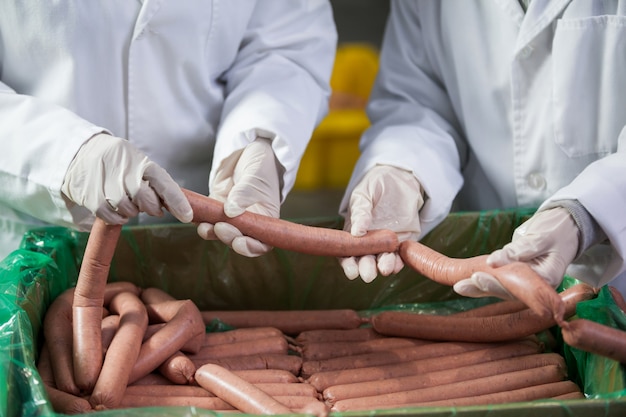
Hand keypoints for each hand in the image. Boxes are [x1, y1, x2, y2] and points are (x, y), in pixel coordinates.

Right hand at [61, 133, 192, 225]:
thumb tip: (175, 206)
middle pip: (143, 196)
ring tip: (128, 202)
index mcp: (140, 160)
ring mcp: (104, 180)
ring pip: (126, 207)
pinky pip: (109, 214)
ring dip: (131, 211)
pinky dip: (117, 218)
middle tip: (148, 206)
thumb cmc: (117, 162)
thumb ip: (154, 182)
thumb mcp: (137, 163)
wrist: (79, 152)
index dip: (177, 201)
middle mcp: (123, 168)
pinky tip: (117, 211)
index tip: (187, 216)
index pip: (163, 181)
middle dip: (149, 207)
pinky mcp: (89, 193)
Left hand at [197, 137, 280, 256]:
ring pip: (221, 233)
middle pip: (239, 239)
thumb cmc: (261, 166)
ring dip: (212, 233)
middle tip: (219, 228)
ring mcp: (231, 216)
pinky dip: (200, 221)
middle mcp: (249, 221)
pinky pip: (207, 219)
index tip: (240, 242)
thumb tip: (231, 212)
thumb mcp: (256, 178)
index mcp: (265, 218)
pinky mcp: (216, 207)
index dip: (251, 247)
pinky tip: (196, 217)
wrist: (249, 151)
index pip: (261, 242)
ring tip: (205, 226)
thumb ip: (245, 194)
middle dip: (228, 237)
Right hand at [340, 165, 423, 282]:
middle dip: (366, 268)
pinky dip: (398, 262)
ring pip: (382, 261)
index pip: (346, 252)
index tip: (352, 270)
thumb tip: (357, 231)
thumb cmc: (376, 185)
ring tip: (385, 267)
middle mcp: (367, 242)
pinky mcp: (403, 243)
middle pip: (364, 261)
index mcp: (352, 232)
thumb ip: (361, 211)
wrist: (401, 179)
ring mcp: (385, 244)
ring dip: (383, 267)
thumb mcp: (365, 193)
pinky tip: (397, 263)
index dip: (348, 263)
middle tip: (368, 274)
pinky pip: (400, 256)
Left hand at [453, 207, 579, 298]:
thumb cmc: (558, 229)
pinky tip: (466, 279)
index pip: (519, 286)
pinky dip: (485, 279)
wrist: (566, 225)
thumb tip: (494, 261)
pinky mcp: (519, 274)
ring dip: (479, 286)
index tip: (477, 277)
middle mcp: (537, 285)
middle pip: (507, 290)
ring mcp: (527, 281)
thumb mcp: (541, 237)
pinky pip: (501, 279)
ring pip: (501, 287)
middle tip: (460, 286)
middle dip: (483, 287)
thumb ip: (519, 250)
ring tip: (458, 286)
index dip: (496, 283)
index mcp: (547, 279)